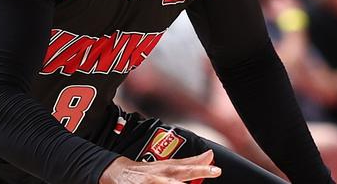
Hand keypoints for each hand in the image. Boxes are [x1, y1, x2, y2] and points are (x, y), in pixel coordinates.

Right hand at [100, 149, 220, 182]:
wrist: (119, 172)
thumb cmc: (148, 170)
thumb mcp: (168, 165)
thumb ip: (189, 162)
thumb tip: (210, 155)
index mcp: (168, 168)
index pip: (187, 167)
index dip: (201, 168)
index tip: (217, 170)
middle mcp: (160, 175)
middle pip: (179, 173)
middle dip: (195, 172)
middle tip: (212, 172)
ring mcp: (151, 181)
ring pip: (170, 183)